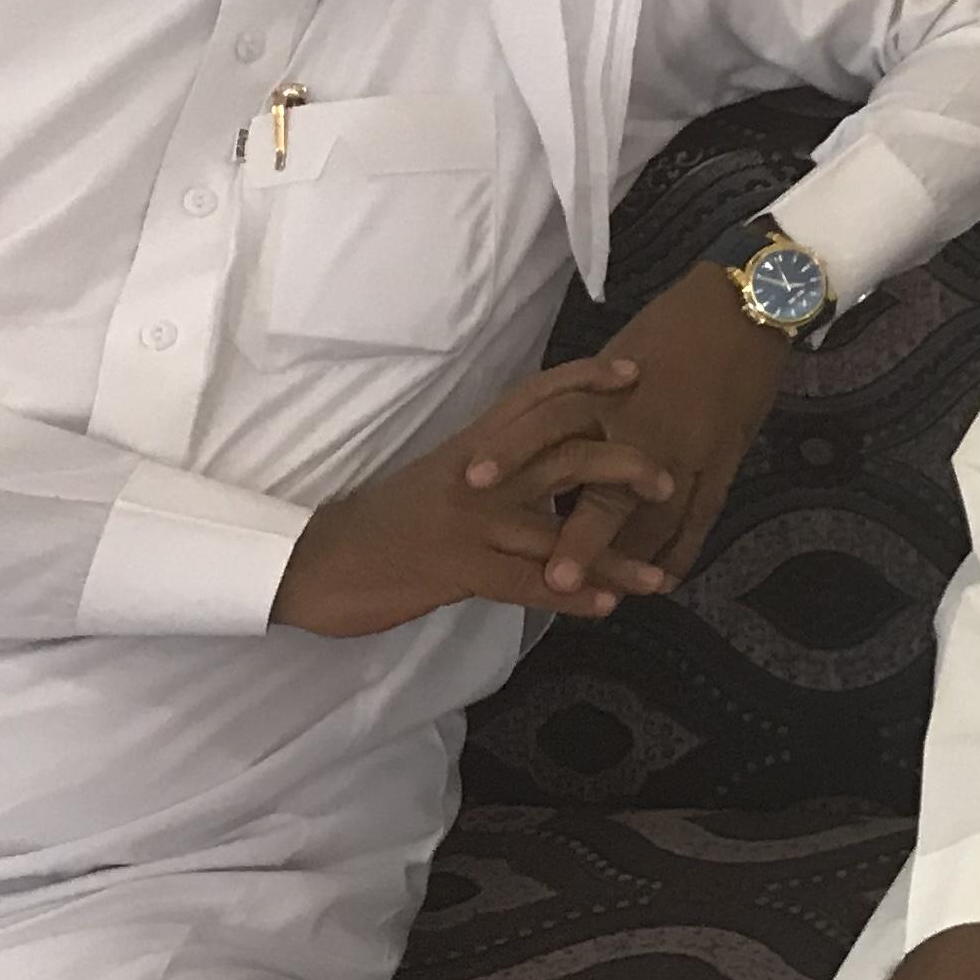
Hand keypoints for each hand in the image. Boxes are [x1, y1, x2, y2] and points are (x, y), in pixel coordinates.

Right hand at [269, 360, 674, 637]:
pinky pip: (526, 581)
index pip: (535, 399)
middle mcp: (478, 476)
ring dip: (612, 553)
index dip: (584, 380)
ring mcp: (467, 522)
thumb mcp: (442, 483)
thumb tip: (547, 472)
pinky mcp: (454, 568)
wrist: (311, 563)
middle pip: (564, 455)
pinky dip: (570, 594)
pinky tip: (605, 607)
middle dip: (624, 466)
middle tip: (668, 482)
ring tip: (658, 576)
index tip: (634, 372)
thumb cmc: (381, 524)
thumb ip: (494, 472)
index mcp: (474, 448)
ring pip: (555, 528)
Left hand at [541, 260, 797, 599]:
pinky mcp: (726, 459)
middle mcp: (648, 428)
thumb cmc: (676, 324)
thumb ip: (589, 399)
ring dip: (634, 560)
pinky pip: (703, 515)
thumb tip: (550, 437)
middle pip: (608, 490)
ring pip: (658, 515)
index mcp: (612, 393)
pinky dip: (683, 550)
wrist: (746, 309)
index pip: (554, 427)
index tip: (475, 484)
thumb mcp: (622, 352)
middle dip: (581, 540)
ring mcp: (692, 449)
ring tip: (608, 600)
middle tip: (551, 581)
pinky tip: (665, 579)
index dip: (514, 455)